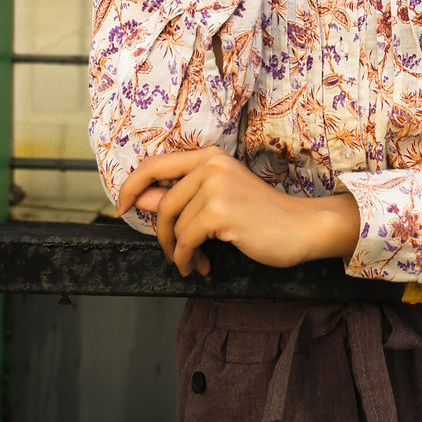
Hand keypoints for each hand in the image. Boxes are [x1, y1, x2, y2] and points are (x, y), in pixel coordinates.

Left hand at [114, 147, 360, 275]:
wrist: (300, 227)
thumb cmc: (260, 214)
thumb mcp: (217, 199)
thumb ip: (181, 196)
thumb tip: (141, 199)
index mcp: (209, 156)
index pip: (155, 164)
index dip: (132, 186)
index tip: (122, 207)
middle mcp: (211, 165)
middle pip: (162, 203)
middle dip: (162, 234)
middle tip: (172, 253)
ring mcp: (216, 186)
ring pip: (174, 225)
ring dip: (179, 251)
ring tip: (194, 261)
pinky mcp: (221, 212)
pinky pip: (187, 241)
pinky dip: (188, 259)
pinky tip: (200, 266)